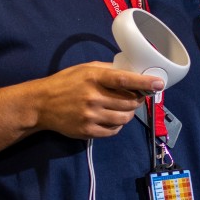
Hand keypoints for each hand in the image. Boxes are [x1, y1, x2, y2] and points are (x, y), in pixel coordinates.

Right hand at [31, 62, 160, 138]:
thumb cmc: (65, 83)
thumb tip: (130, 71)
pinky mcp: (87, 131)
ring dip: (128, 114)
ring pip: (124, 118)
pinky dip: (117, 125)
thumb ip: (107, 70)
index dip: (144, 83)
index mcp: (94, 77)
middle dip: (137, 100)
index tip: (158, 84)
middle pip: (129, 102)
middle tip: (135, 97)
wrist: (41, 104)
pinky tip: (112, 118)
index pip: (124, 80)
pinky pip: (113, 131)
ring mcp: (90, 116)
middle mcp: (93, 97)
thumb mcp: (84, 69)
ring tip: (123, 109)